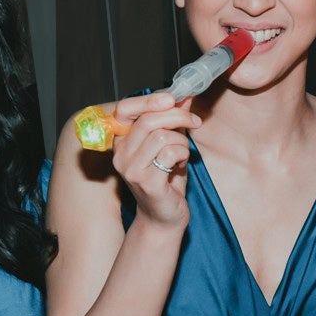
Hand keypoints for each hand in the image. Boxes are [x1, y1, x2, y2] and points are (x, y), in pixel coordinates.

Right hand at [110, 93, 200, 226]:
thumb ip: (173, 121)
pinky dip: (183, 155)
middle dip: (178, 116)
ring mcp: (131, 169)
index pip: (124, 109)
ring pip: (163, 135)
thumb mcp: (169, 145)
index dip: (148, 99)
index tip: (172, 98)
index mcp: (121, 142)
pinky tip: (181, 165)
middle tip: (195, 121)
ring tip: (183, 154)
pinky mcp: (147, 181)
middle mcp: (121, 154)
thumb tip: (184, 96)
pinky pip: (171, 153)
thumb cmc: (165, 181)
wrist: (164, 218)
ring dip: (182, 141)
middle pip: (149, 119)